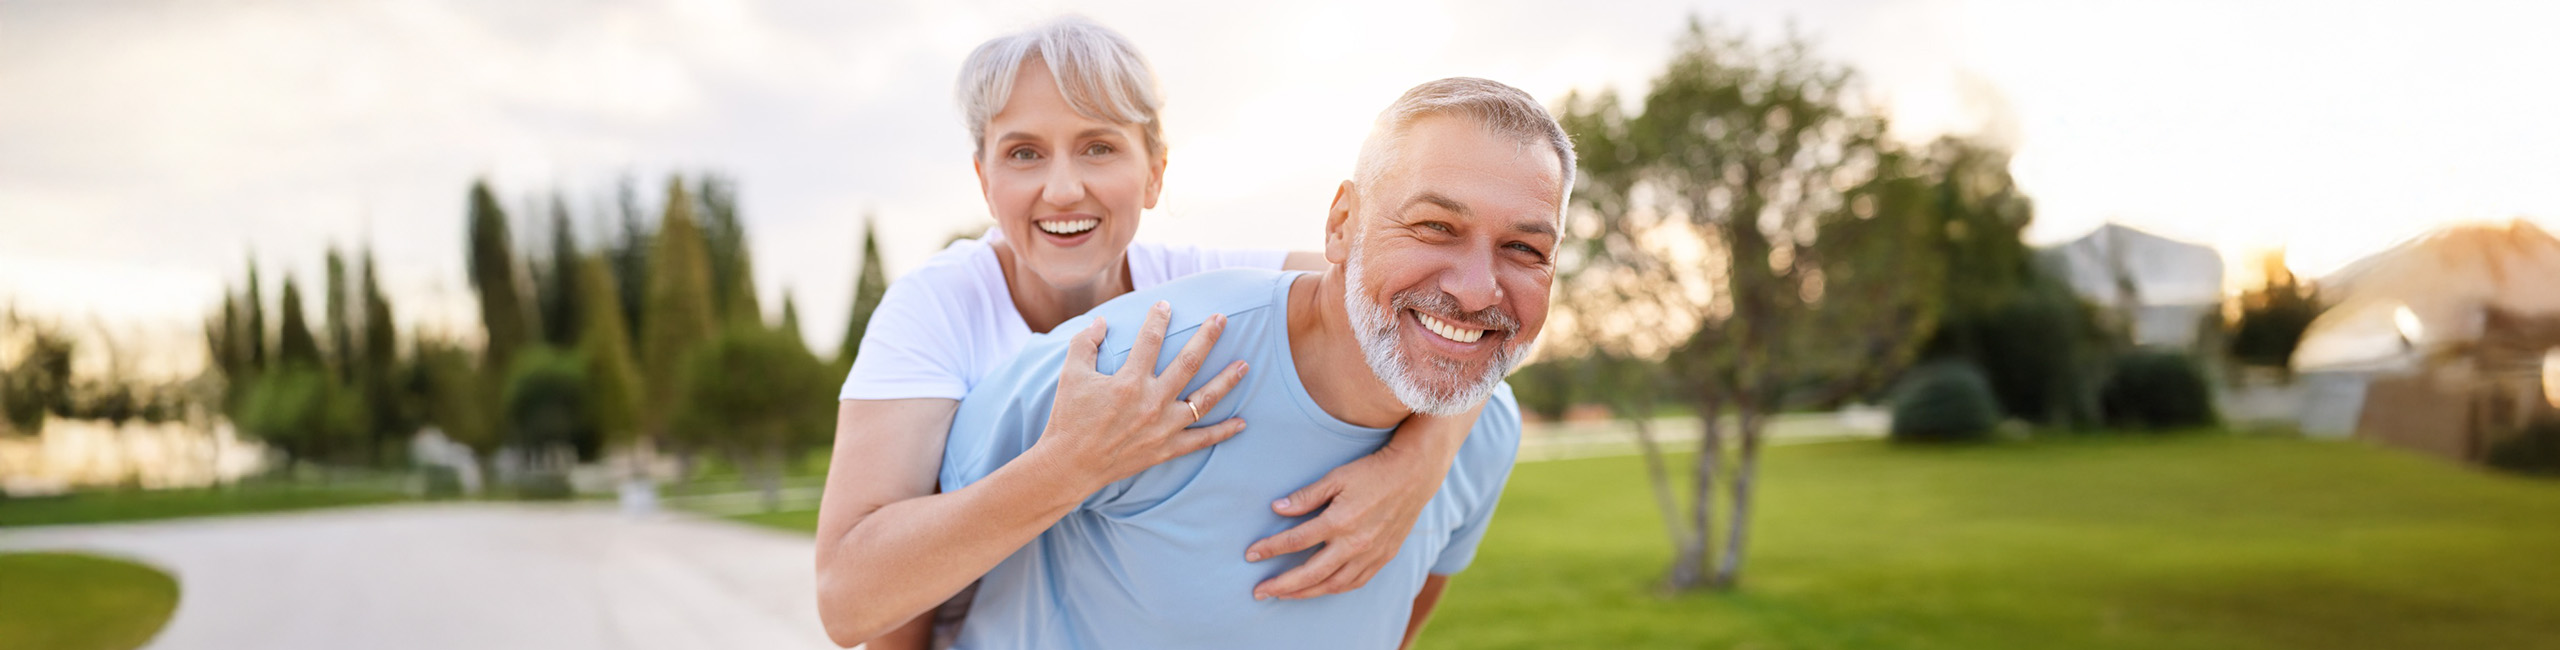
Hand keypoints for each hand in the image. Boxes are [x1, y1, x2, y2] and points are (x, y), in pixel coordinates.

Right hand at [1032, 300, 1250, 494]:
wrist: (1069, 466)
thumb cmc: (1068, 418)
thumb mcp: (1071, 374)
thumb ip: (1085, 343)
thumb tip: (1101, 321)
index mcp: (1128, 382)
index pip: (1150, 341)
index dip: (1158, 319)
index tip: (1166, 305)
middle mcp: (1152, 402)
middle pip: (1188, 363)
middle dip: (1207, 338)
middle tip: (1222, 319)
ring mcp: (1163, 428)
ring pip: (1204, 400)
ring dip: (1226, 380)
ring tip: (1244, 364)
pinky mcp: (1166, 449)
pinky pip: (1201, 440)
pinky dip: (1223, 432)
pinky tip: (1242, 422)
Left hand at [1244, 401, 1485, 599]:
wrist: (1414, 475)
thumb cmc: (1372, 472)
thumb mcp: (1336, 477)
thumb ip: (1306, 496)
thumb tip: (1277, 509)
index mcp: (1340, 521)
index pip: (1296, 541)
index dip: (1270, 548)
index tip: (1250, 554)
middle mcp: (1355, 543)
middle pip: (1310, 573)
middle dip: (1281, 585)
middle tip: (1258, 592)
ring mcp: (1371, 554)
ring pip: (1332, 584)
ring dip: (1305, 593)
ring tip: (1284, 595)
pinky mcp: (1383, 558)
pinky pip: (1354, 583)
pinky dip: (1333, 589)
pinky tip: (1320, 589)